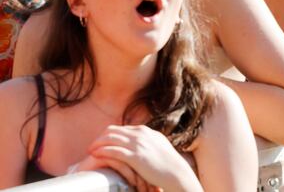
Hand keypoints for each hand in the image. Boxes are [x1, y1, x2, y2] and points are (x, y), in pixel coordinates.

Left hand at [80, 125, 198, 191]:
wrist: (176, 172)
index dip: (107, 135)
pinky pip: (114, 150)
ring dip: (98, 143)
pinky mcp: (135, 156)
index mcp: (144, 131)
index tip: (100, 143)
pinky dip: (102, 151)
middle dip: (100, 138)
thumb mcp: (157, 146)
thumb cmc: (167, 163)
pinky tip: (95, 155)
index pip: (120, 129)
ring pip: (111, 139)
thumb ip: (146, 142)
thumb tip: (137, 144)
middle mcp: (140, 134)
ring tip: (89, 151)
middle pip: (112, 131)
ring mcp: (138, 144)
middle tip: (92, 146)